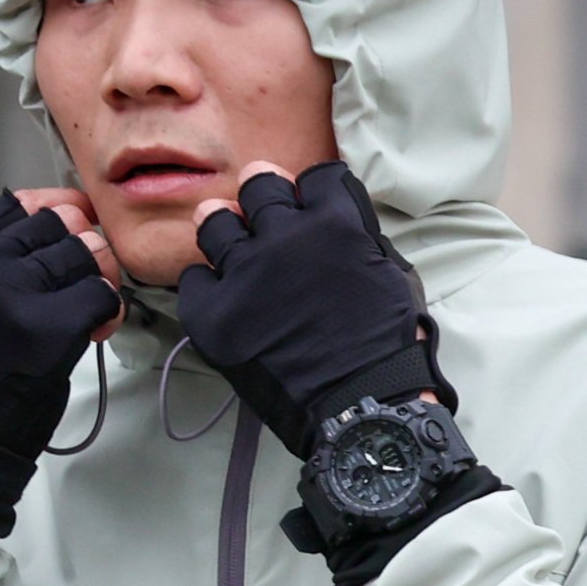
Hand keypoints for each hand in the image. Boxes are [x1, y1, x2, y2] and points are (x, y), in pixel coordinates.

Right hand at [0, 189, 122, 443]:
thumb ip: (5, 250)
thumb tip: (75, 211)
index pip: (22, 203)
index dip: (54, 218)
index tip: (67, 241)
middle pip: (60, 223)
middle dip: (82, 250)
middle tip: (79, 286)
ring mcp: (14, 292)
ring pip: (86, 253)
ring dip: (98, 281)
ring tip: (84, 313)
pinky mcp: (48, 327)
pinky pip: (102, 295)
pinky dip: (109, 311)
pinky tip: (94, 331)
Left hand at [172, 161, 447, 455]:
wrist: (362, 408)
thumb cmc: (386, 346)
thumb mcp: (392, 274)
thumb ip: (357, 237)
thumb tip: (331, 219)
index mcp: (334, 223)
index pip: (315, 177)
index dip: (314, 193)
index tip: (310, 206)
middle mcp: (284, 238)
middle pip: (258, 187)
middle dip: (263, 194)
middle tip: (263, 212)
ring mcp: (244, 275)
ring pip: (215, 222)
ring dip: (224, 228)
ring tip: (232, 243)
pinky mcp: (213, 314)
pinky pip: (194, 280)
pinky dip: (208, 287)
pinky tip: (224, 298)